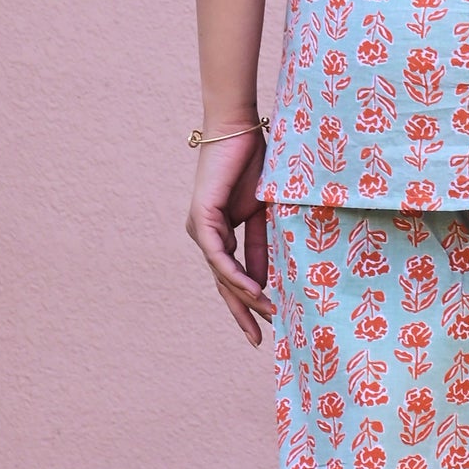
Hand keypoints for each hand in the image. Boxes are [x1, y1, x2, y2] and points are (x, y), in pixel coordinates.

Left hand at [185, 129, 273, 345]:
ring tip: (267, 315)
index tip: (265, 325)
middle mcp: (205, 234)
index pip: (232, 277)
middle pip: (223, 283)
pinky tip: (253, 291)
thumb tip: (265, 282)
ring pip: (221, 273)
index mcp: (220, 233)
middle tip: (257, 339)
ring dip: (244, 297)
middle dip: (240, 313)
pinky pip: (219, 255)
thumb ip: (262, 247)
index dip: (247, 303)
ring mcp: (200, 227)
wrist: (240, 129)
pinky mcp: (202, 217)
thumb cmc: (254, 162)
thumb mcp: (264, 214)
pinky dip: (236, 275)